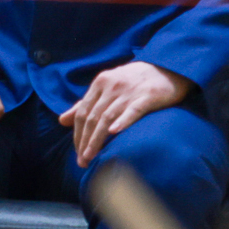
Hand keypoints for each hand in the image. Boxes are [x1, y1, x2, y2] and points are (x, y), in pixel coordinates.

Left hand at [60, 61, 194, 165]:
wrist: (166, 67)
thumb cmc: (133, 80)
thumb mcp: (107, 87)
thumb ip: (86, 103)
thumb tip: (62, 121)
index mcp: (100, 83)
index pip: (82, 112)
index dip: (77, 133)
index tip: (76, 151)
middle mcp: (111, 86)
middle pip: (92, 117)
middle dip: (84, 140)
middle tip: (82, 161)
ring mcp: (129, 91)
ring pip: (107, 117)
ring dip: (97, 139)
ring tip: (91, 156)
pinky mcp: (148, 96)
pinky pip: (133, 110)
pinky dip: (122, 121)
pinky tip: (114, 132)